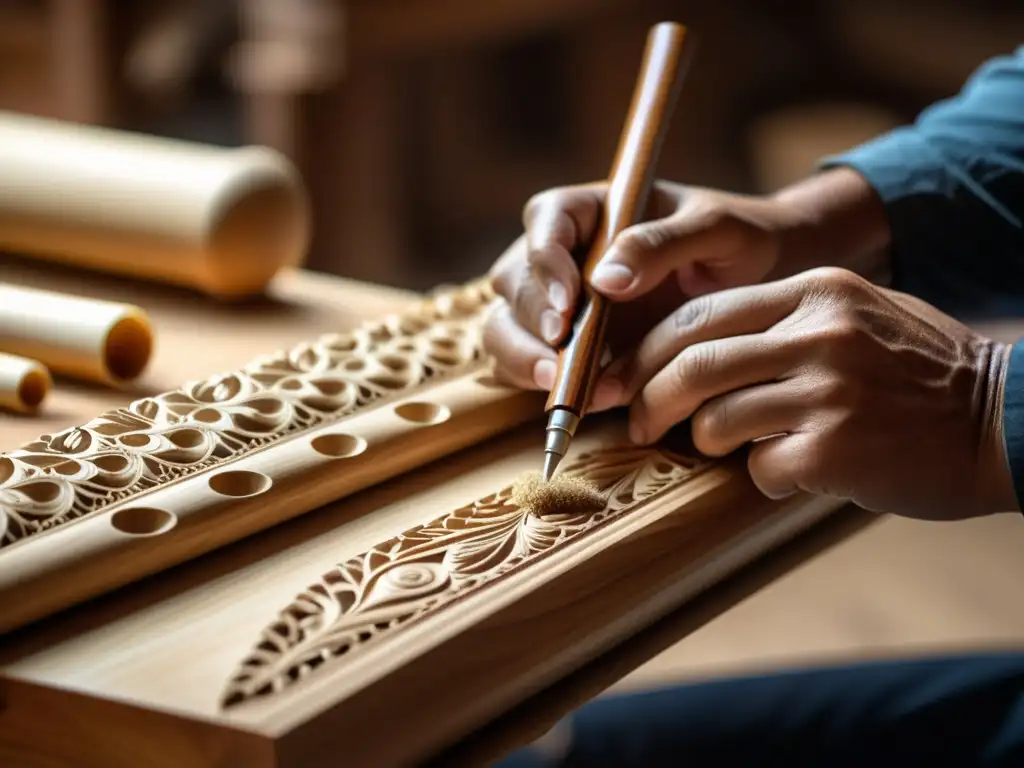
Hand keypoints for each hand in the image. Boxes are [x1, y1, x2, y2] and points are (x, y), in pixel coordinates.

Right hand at [484, 178, 814, 407]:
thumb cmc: (736, 243)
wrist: (756, 287)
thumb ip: (662, 244)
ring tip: (556, 381)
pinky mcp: (565, 347)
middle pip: (515, 278)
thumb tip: (605, 280)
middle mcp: (562, 254)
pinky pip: (529, 363)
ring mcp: (558, 303)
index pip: (546, 220)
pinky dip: (540, 382)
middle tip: (560, 345)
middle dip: (531, 315)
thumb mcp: (716, 230)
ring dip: (521, 353)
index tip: (571, 299)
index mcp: (592, 209)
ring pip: (506, 323)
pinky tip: (573, 399)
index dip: (546, 259)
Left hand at [611, 266, 1014, 519]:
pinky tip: (790, 472)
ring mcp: (829, 390)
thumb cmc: (921, 374)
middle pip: (692, 364)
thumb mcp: (858, 314)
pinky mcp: (838, 448)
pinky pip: (759, 467)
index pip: (700, 314)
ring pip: (716, 421)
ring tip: (732, 448)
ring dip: (708, 443)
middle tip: (637, 426)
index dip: (649, 352)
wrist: (1007, 421)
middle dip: (649, 401)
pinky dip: (762, 476)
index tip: (625, 380)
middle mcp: (819, 333)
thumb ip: (781, 321)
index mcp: (816, 292)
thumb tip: (690, 348)